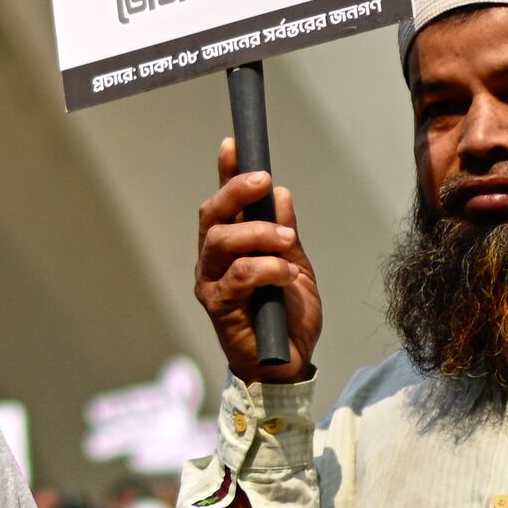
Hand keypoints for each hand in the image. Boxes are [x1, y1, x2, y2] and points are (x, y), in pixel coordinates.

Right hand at [196, 137, 320, 384]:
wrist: (288, 362)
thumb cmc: (287, 316)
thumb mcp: (295, 266)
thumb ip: (285, 233)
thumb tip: (280, 195)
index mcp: (231, 247)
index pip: (225, 203)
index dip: (227, 173)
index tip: (236, 144)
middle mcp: (213, 261)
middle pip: (212, 215)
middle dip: (237, 192)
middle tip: (263, 181)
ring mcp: (212, 282)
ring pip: (221, 241)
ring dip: (258, 234)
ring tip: (287, 242)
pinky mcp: (218, 306)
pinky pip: (238, 275)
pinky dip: (265, 267)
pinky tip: (285, 273)